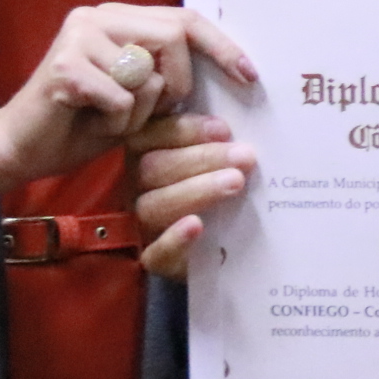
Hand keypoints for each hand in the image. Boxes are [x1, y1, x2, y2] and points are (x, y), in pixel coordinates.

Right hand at [0, 4, 253, 192]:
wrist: (18, 149)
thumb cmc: (83, 125)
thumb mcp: (140, 98)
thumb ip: (171, 77)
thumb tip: (237, 76)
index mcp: (118, 17)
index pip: (183, 19)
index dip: (221, 46)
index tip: (249, 75)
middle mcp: (97, 16)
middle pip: (174, 37)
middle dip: (179, 85)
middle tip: (161, 114)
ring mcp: (78, 37)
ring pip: (150, 76)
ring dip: (139, 113)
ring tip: (109, 119)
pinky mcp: (65, 66)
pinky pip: (123, 100)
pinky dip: (116, 124)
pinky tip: (89, 124)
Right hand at [133, 112, 257, 279]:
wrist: (218, 246)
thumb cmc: (214, 188)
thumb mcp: (212, 160)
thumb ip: (216, 140)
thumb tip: (241, 118)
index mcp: (142, 155)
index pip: (153, 135)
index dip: (188, 131)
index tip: (224, 130)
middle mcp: (133, 188)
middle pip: (153, 168)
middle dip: (202, 159)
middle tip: (245, 157)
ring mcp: (140, 225)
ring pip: (152, 206)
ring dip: (196, 191)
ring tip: (236, 182)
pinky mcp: (154, 260)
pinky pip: (155, 252)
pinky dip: (174, 239)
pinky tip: (196, 226)